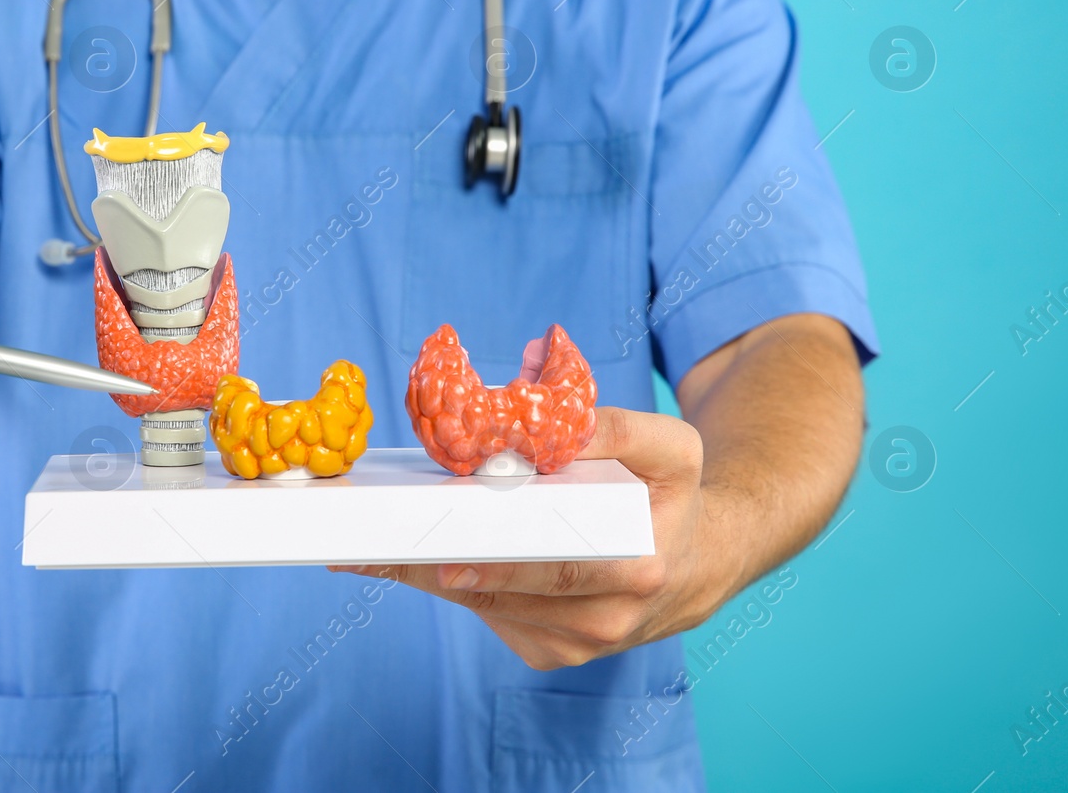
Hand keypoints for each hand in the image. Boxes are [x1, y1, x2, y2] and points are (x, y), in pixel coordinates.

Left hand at [333, 407, 734, 669]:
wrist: (701, 563)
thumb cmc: (674, 497)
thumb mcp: (671, 448)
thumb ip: (613, 429)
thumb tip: (541, 417)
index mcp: (635, 570)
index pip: (550, 568)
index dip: (491, 563)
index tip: (439, 555)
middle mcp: (603, 621)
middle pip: (500, 593)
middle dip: (429, 566)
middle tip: (367, 546)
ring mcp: (574, 645)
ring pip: (483, 607)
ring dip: (425, 574)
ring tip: (366, 546)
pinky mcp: (549, 651)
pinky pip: (487, 615)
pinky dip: (450, 583)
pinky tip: (415, 555)